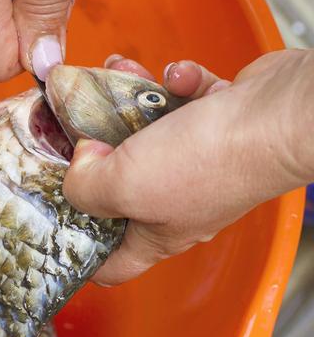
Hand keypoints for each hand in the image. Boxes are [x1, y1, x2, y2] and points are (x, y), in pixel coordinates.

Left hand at [65, 49, 313, 285]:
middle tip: (77, 125)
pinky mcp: (217, 123)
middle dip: (95, 151)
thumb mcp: (124, 186)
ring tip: (118, 74)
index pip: (114, 263)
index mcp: (157, 233)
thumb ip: (85, 185)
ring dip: (129, 99)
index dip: (83, 251)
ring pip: (147, 131)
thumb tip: (79, 166)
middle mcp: (178, 201)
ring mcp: (199, 161)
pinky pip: (183, 101)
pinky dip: (177, 83)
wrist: (278, 115)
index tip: (58, 223)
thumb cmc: (208, 162)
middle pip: (120, 185)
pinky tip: (179, 77)